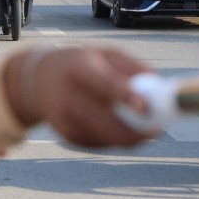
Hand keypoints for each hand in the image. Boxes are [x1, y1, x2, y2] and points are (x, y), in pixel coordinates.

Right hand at [3, 48, 154, 146]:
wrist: (38, 81)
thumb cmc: (81, 64)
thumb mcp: (104, 54)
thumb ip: (132, 68)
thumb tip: (159, 87)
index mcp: (79, 70)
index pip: (104, 85)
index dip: (126, 97)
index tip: (146, 107)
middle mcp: (69, 97)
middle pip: (107, 123)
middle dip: (138, 131)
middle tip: (159, 129)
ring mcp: (66, 121)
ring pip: (108, 139)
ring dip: (132, 137)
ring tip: (142, 124)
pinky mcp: (68, 136)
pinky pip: (102, 144)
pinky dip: (116, 138)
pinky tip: (118, 124)